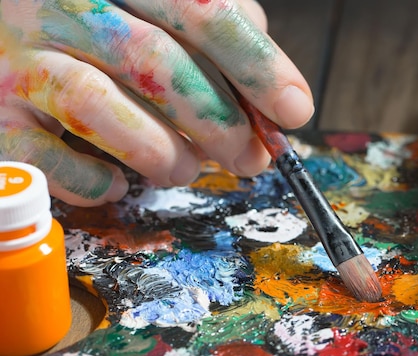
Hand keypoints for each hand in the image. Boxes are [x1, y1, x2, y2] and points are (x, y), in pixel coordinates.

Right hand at [0, 0, 313, 205]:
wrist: (1, 17)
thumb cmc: (97, 18)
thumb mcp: (156, 2)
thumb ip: (214, 29)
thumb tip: (273, 90)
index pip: (200, 10)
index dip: (256, 66)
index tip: (294, 110)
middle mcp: (61, 3)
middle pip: (157, 63)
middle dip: (219, 121)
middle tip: (249, 157)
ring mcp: (19, 58)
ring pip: (100, 108)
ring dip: (162, 153)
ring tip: (185, 169)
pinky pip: (47, 157)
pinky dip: (94, 180)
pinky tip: (118, 181)